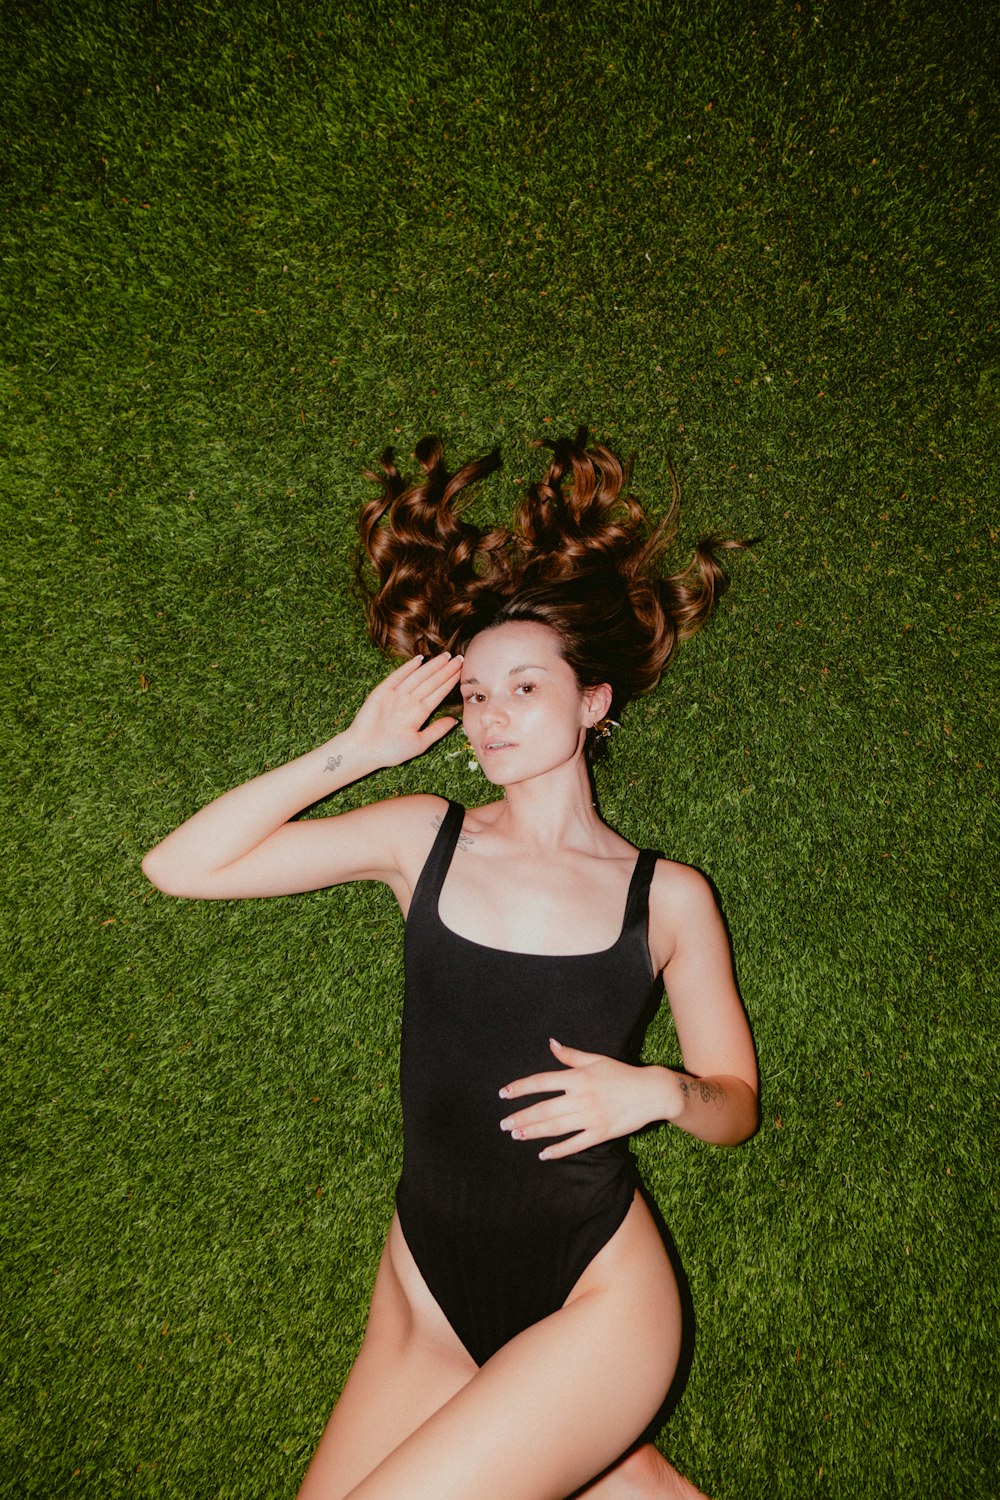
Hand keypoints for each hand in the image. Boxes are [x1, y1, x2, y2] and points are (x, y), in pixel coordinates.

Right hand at [346, 653, 462, 767]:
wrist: (365, 750)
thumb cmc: (391, 751)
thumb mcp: (420, 743)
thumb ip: (437, 730)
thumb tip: (455, 720)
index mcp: (419, 712)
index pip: (439, 693)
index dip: (450, 681)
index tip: (462, 671)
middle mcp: (410, 701)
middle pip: (431, 682)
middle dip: (446, 670)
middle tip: (460, 658)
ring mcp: (396, 695)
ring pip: (418, 677)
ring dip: (432, 666)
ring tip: (446, 657)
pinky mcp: (382, 692)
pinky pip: (397, 677)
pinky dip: (407, 668)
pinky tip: (419, 659)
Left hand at [498, 1038, 671, 1159]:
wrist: (651, 1092)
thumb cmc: (622, 1074)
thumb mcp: (596, 1059)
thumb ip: (571, 1055)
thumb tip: (550, 1043)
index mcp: (578, 1077)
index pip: (542, 1082)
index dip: (521, 1088)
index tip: (504, 1094)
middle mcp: (581, 1098)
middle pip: (544, 1109)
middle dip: (521, 1117)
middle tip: (504, 1124)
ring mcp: (591, 1117)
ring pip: (555, 1127)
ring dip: (534, 1132)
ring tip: (517, 1135)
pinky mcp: (601, 1133)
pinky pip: (575, 1144)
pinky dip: (558, 1151)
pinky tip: (543, 1154)